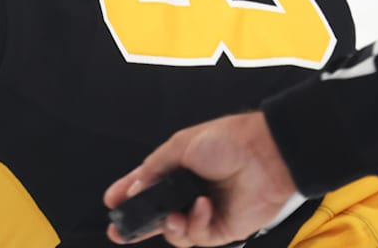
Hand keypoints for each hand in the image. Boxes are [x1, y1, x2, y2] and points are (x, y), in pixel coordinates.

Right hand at [103, 111, 297, 246]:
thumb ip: (154, 170)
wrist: (266, 155)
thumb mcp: (180, 146)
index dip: (126, 195)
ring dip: (169, 227)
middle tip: (120, 231)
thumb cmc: (226, 141)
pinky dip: (197, 223)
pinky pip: (198, 236)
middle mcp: (186, 194)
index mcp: (175, 170)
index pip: (145, 186)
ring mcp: (202, 213)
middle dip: (136, 226)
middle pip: (155, 216)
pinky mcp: (221, 229)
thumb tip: (135, 189)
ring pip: (174, 232)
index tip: (111, 202)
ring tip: (173, 216)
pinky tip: (203, 207)